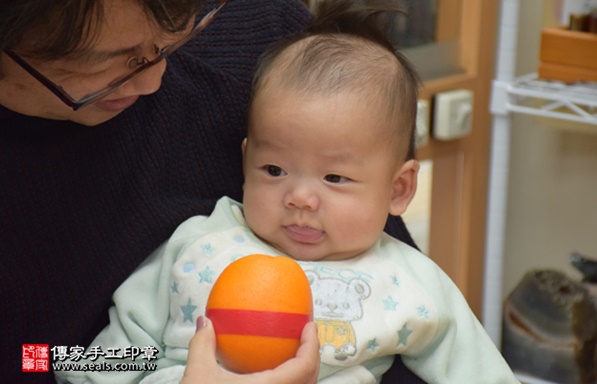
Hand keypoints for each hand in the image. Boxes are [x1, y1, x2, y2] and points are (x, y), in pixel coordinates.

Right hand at [182, 316, 319, 383]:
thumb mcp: (198, 377)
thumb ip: (203, 345)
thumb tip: (205, 323)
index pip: (305, 366)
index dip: (313, 344)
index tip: (309, 325)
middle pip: (310, 379)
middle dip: (312, 356)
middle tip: (305, 337)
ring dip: (303, 373)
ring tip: (294, 356)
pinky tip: (273, 379)